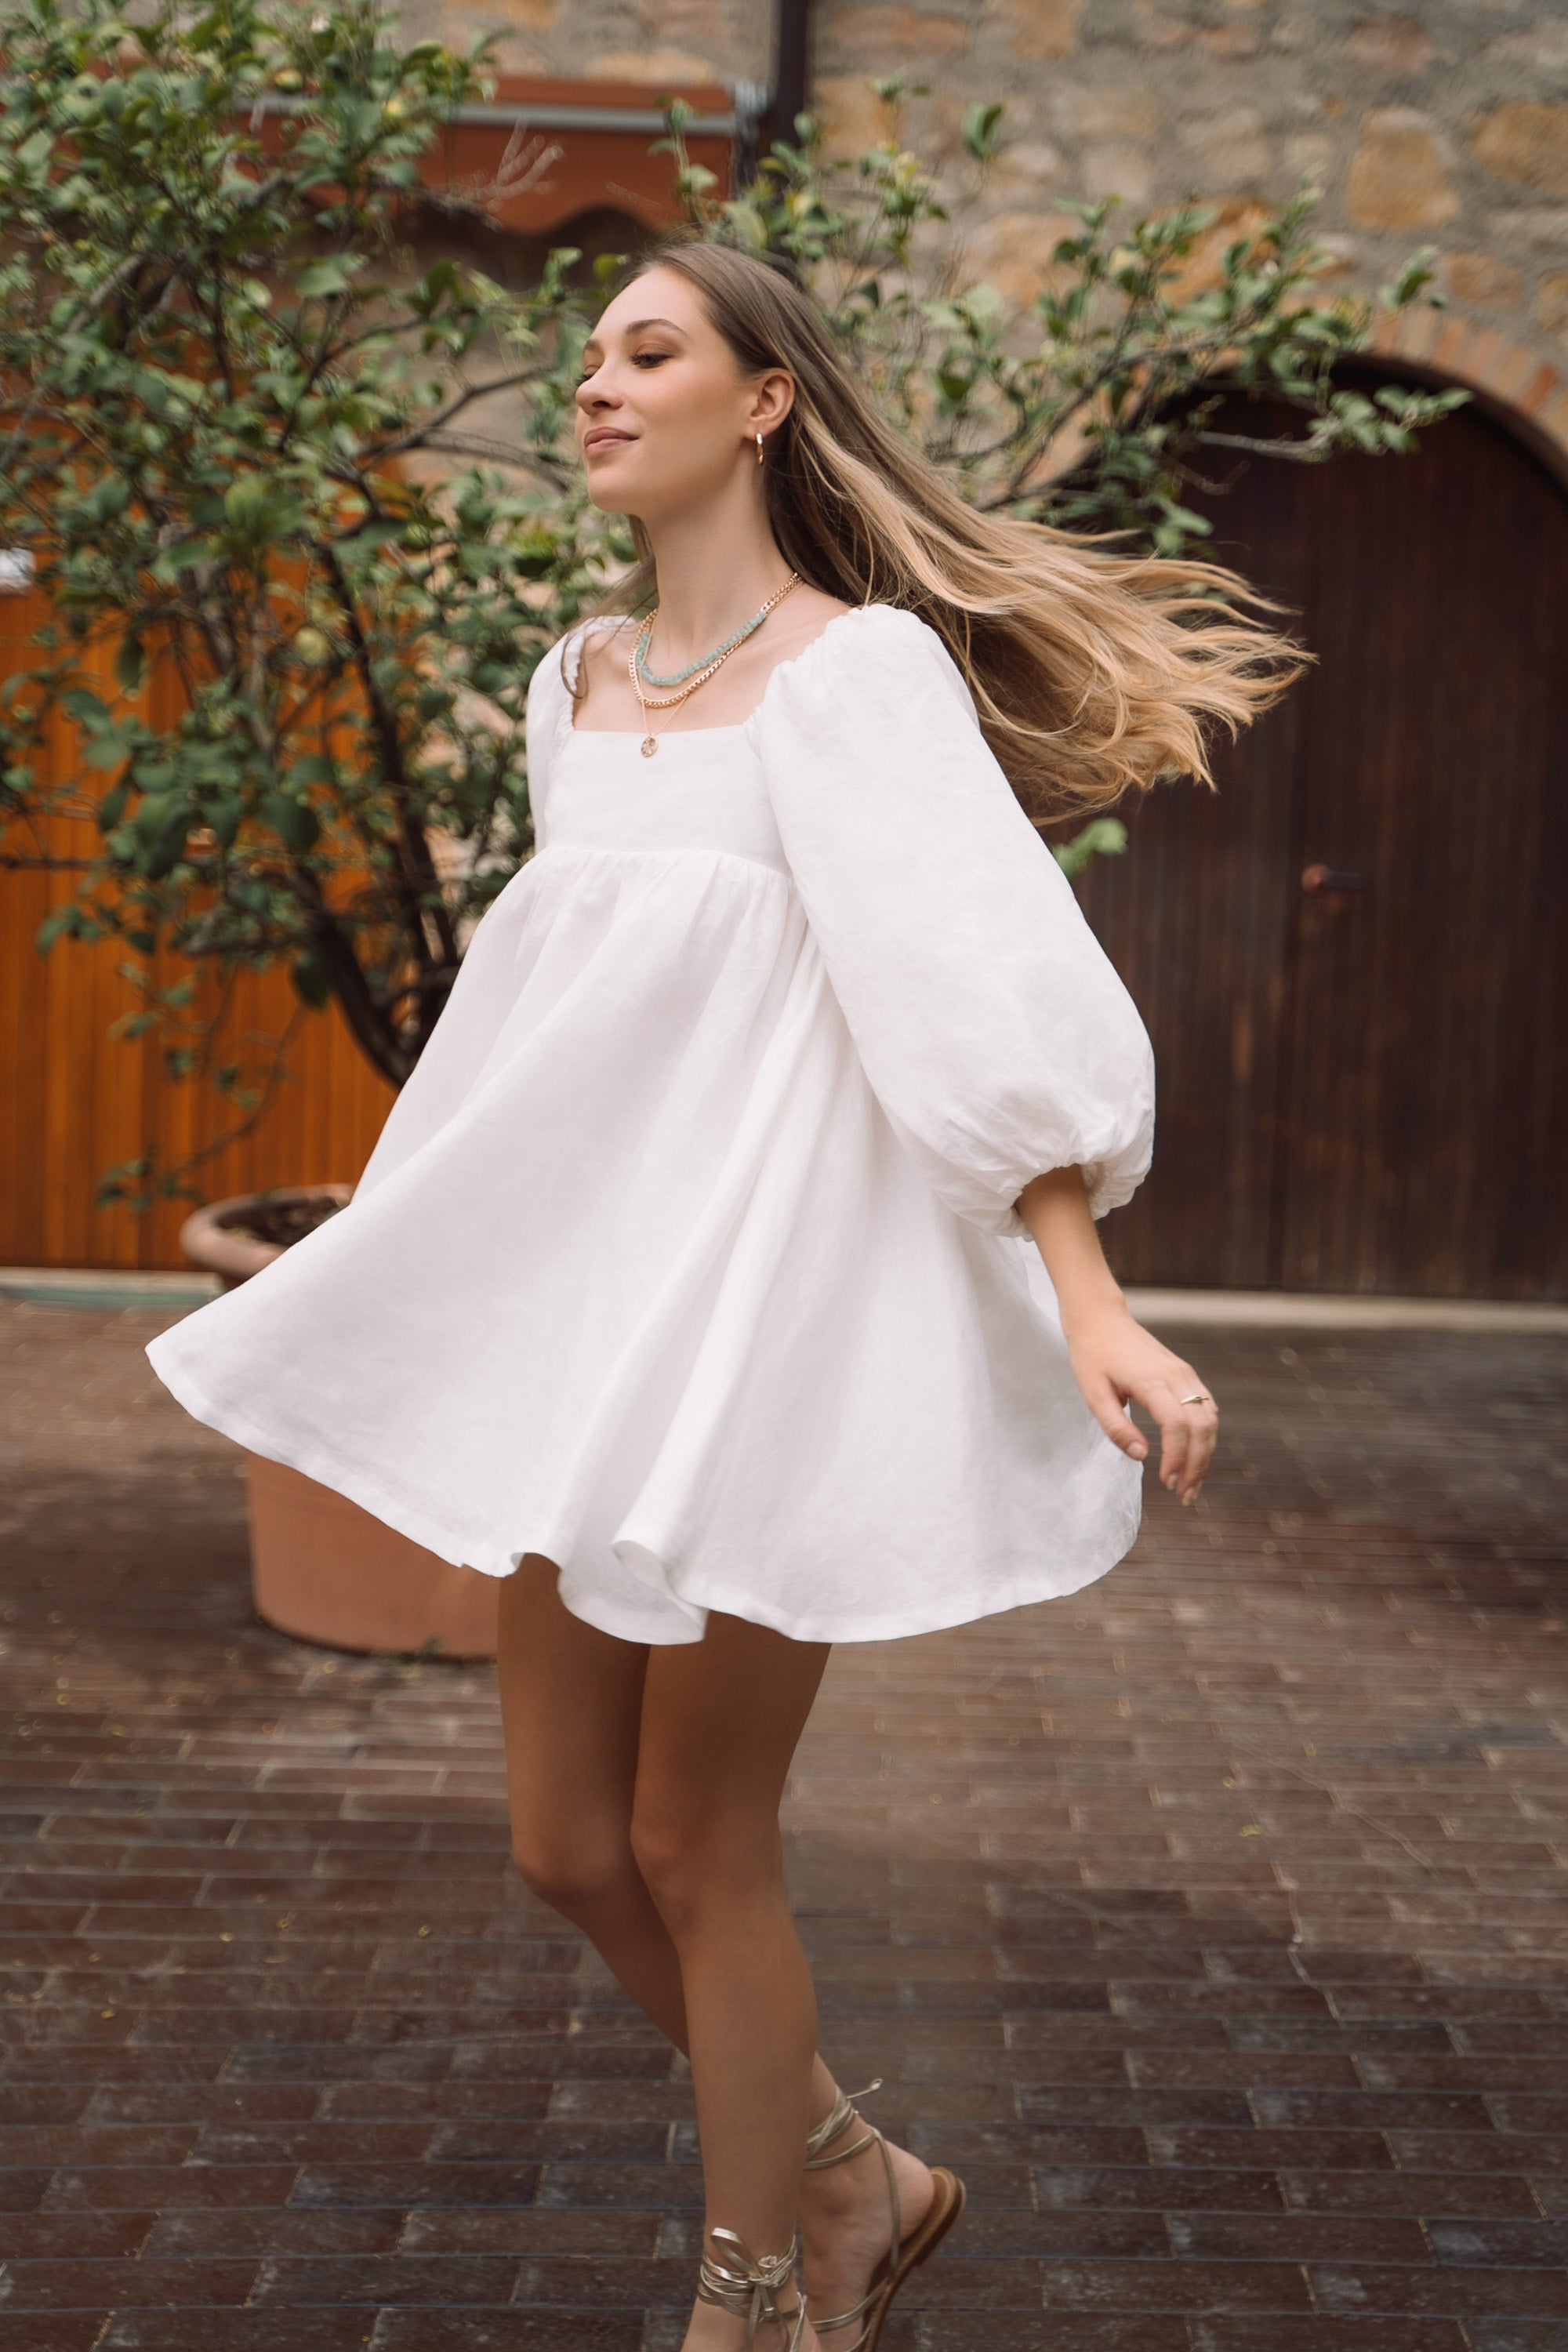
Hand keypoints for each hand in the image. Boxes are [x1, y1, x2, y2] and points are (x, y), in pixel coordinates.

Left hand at [1062, 1301, 1216, 1503]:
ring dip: (1205, 1454)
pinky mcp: (1187, 1375)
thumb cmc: (1092, 1356)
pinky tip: (1194, 1458)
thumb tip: (1141, 1456)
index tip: (1166, 1482)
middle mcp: (1177, 1375)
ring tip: (1191, 1484)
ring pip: (1210, 1419)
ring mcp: (1186, 1374)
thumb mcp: (1092, 1394)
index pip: (1177, 1424)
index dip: (1177, 1457)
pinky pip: (1207, 1409)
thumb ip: (1115, 1427)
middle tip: (1184, 1496)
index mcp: (1151, 1380)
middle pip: (1202, 1426)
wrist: (1101, 1319)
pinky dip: (1206, 1437)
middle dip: (1197, 1465)